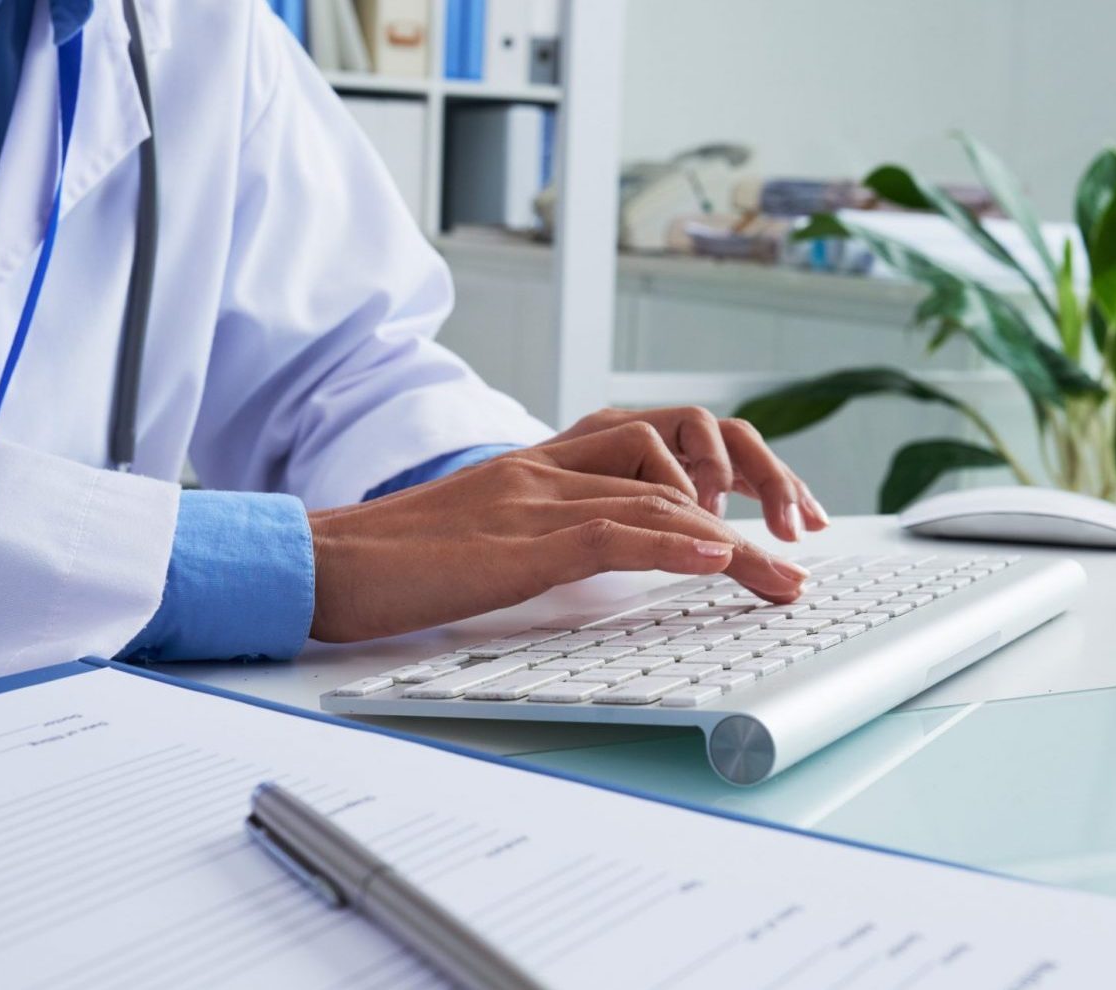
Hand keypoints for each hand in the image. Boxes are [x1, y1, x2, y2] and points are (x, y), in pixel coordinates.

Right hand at [307, 423, 810, 641]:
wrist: (319, 562)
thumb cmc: (390, 567)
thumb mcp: (483, 547)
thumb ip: (541, 545)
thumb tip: (602, 574)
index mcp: (538, 467)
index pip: (652, 458)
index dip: (718, 488)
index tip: (760, 531)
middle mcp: (544, 468)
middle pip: (674, 474)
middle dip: (749, 513)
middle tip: (796, 560)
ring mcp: (531, 496)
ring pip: (659, 501)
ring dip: (735, 544)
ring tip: (784, 578)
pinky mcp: (515, 537)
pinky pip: (612, 530)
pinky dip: (675, 544)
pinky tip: (718, 559)